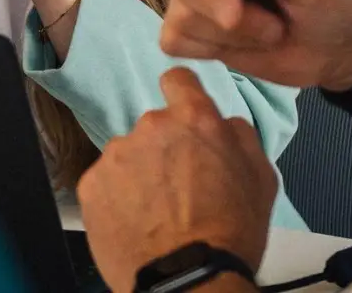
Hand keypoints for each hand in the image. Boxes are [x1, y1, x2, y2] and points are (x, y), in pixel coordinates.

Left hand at [78, 69, 275, 292]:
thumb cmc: (232, 232)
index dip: (182, 94)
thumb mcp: (261, 178)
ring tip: (156, 212)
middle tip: (179, 188)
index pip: (178, 80)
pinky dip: (117, 198)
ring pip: (128, 156)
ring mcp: (116, 155)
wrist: (190, 280)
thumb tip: (222, 120)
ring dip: (139, 174)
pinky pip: (105, 182)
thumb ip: (239, 135)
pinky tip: (135, 223)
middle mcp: (150, 127)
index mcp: (194, 120)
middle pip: (154, 128)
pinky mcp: (91, 184)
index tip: (182, 114)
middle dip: (164, 150)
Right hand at [160, 0, 351, 92]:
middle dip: (230, 19)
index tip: (232, 17)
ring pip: (180, 16)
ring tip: (267, 33)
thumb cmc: (333, 3)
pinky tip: (239, 46)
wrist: (339, 46)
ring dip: (228, 38)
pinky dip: (207, 51)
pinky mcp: (188, 21)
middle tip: (275, 28)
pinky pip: (173, 40)